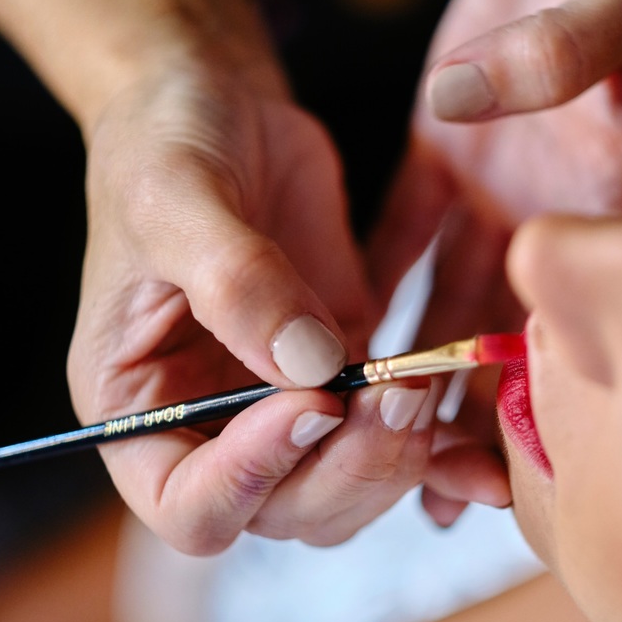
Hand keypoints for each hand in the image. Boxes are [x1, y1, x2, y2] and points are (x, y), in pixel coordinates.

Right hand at [71, 58, 507, 552]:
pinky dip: (439, 458)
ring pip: (347, 492)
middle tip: (398, 397)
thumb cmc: (166, 144)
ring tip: (424, 385)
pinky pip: (393, 444)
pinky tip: (481, 461)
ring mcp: (283, 408)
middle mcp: (210, 429)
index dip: (248, 481)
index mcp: (140, 410)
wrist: (222, 110)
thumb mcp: (175, 198)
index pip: (188, 505)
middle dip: (348, 469)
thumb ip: (235, 283)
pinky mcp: (346, 377)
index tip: (307, 406)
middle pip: (284, 511)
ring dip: (395, 459)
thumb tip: (311, 368)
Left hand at [367, 0, 621, 521]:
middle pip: (510, 329)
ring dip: (419, 369)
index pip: (578, 310)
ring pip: (452, 297)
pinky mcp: (449, 151)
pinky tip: (346, 339)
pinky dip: (378, 284)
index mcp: (613, 186)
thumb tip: (469, 101)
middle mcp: (555, 203)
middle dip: (471, 411)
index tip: (501, 461)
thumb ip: (564, 50)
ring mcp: (498, 182)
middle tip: (432, 496)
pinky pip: (405, 231)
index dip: (542, 390)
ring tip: (387, 444)